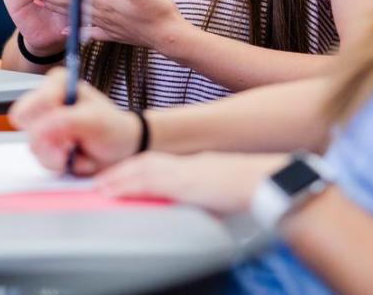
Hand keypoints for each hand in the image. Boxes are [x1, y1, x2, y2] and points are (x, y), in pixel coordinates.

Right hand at [9, 69, 142, 175]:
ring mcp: (42, 124)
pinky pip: (40, 159)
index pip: (36, 102)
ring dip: (58, 154)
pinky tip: (72, 156)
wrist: (121, 150)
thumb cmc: (112, 128)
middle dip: (52, 139)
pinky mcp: (43, 144)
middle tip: (74, 140)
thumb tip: (39, 130)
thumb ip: (65, 121)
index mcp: (58, 83)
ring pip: (33, 145)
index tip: (72, 123)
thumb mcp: (95, 120)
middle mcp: (46, 100)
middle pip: (27, 124)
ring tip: (77, 148)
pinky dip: (58, 162)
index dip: (51, 118)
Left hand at [29, 0, 191, 50]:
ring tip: (40, 5)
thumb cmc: (157, 11)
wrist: (168, 36)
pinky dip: (76, 30)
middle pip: (69, 4)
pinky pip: (89, 32)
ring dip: (56, 10)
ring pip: (75, 16)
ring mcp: (106, 26)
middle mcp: (101, 14)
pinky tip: (67, 31)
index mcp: (105, 1)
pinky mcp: (113, 34)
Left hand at [96, 151, 284, 215]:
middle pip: (149, 163)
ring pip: (145, 169)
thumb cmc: (255, 191)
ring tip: (101, 186)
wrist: (271, 183)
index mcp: (199, 167)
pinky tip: (114, 190)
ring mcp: (188, 171)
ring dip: (121, 177)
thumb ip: (208, 197)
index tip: (120, 178)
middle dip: (124, 172)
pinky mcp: (187, 181)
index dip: (138, 171)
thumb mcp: (225, 194)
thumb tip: (203, 210)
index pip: (162, 166)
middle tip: (101, 181)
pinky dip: (129, 183)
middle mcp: (191, 165)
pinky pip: (151, 180)